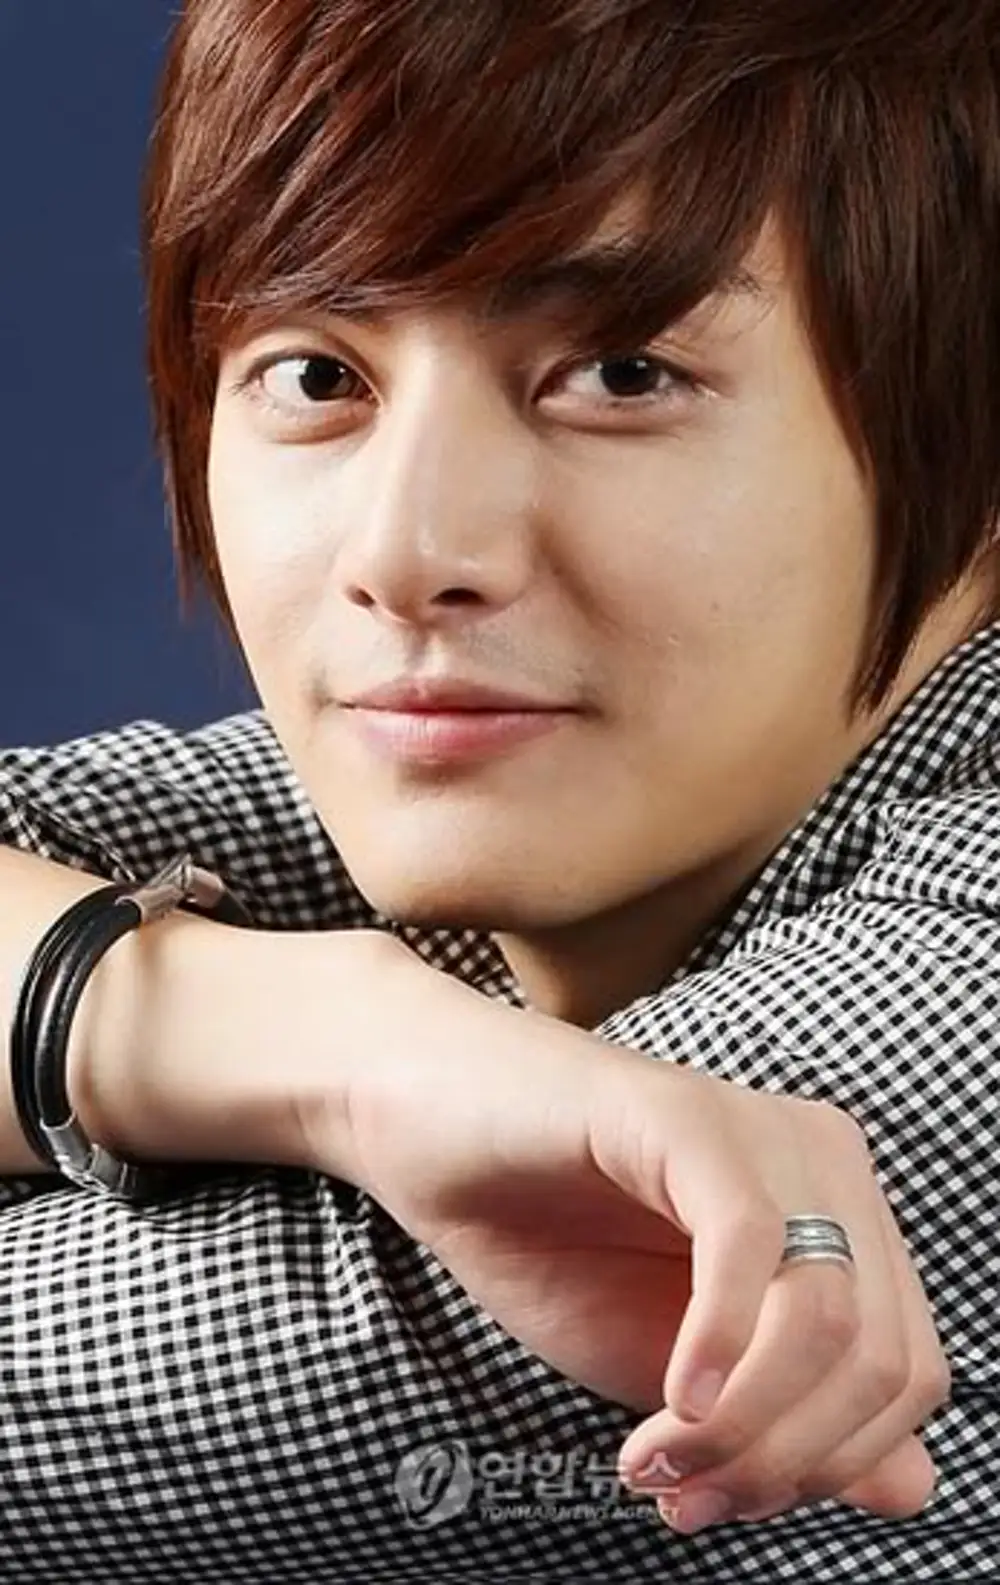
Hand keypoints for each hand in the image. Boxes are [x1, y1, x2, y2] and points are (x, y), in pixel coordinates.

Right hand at [297, 936, 950, 1531]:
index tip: (716, 1501)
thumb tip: (916, 1488)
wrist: (426, 1134)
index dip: (829, 1468)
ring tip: (654, 1456)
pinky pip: (746, 1241)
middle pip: (884, 1357)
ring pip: (827, 1314)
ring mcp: (761, 1129)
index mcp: (841, 1217)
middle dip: (784, 1461)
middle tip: (680, 1493)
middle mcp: (827, 1162)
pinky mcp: (685, 1111)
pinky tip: (673, 1396)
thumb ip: (796, 1422)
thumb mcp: (683, 1369)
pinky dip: (719, 1344)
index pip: (909, 1373)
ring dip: (743, 1426)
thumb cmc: (548, 1238)